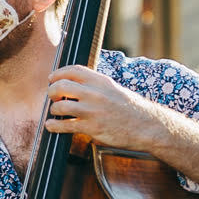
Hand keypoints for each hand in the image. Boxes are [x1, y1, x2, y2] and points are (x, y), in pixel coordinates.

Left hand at [43, 65, 165, 150]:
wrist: (147, 126)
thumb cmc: (132, 109)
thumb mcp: (115, 89)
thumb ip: (97, 86)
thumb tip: (77, 86)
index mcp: (101, 81)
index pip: (73, 70)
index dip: (58, 73)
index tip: (52, 79)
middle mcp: (95, 93)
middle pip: (62, 86)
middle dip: (52, 91)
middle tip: (52, 96)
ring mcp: (93, 111)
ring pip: (60, 106)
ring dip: (54, 109)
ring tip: (56, 112)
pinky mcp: (92, 128)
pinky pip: (65, 125)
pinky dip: (54, 126)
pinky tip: (51, 126)